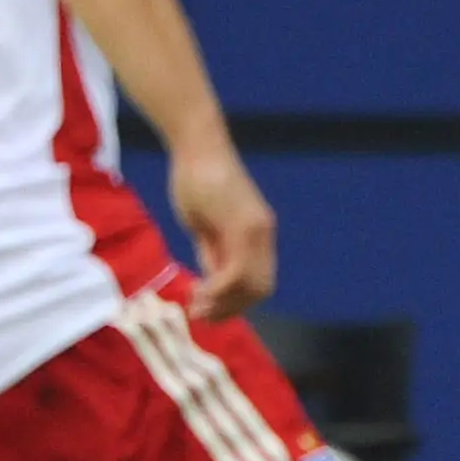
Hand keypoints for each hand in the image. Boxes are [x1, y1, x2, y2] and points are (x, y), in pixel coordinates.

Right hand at [170, 141, 276, 320]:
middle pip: (260, 290)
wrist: (197, 146)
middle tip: (202, 314)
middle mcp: (264, 235)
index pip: (258, 282)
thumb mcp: (204, 225)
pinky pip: (237, 271)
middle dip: (230, 309)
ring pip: (252, 285)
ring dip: (224, 303)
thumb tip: (213, 280)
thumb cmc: (195, 179)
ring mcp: (257, 231)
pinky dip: (219, 289)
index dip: (236, 302)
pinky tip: (199, 291)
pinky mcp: (243, 226)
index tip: (207, 307)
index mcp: (258, 235)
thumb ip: (213, 251)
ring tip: (197, 306)